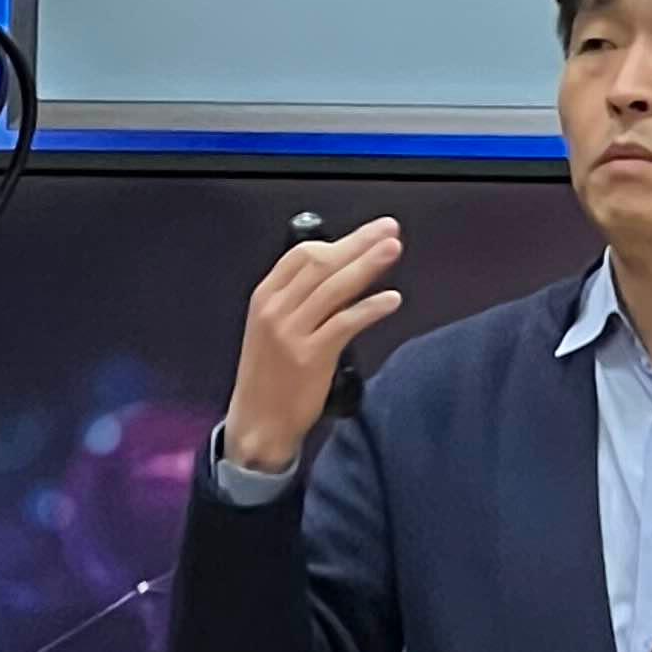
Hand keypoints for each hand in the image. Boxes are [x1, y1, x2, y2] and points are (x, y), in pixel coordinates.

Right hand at [224, 218, 402, 476]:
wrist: (258, 422)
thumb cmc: (270, 375)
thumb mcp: (273, 329)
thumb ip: (300, 300)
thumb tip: (344, 272)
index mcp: (264, 298)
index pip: (301, 255)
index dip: (338, 241)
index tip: (367, 234)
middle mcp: (275, 310)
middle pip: (322, 263)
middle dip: (359, 243)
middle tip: (389, 230)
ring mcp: (291, 333)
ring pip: (335, 287)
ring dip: (368, 265)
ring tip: (393, 250)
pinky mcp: (310, 357)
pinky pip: (345, 323)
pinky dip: (370, 307)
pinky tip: (391, 299)